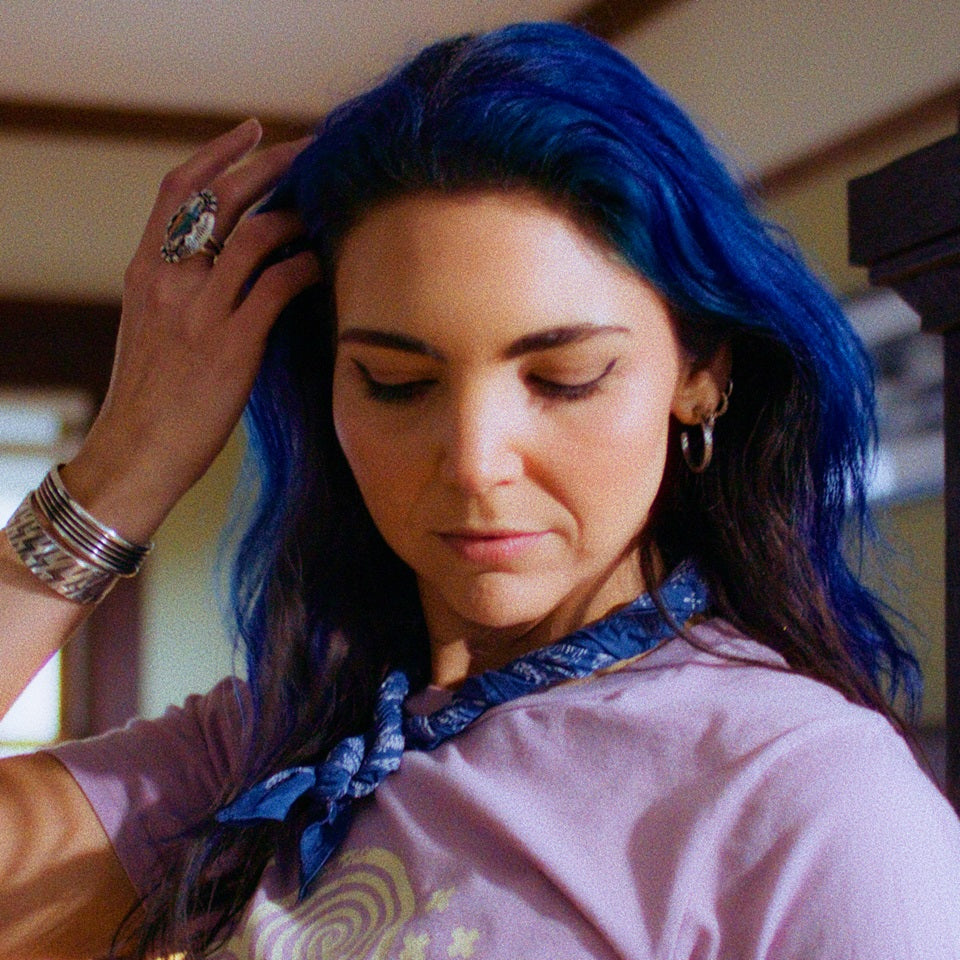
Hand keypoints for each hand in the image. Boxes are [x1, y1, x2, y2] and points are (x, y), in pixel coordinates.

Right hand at [63, 119, 319, 541]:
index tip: (252, 129)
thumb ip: (179, 288)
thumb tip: (225, 261)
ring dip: (296, 214)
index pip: (178, 188)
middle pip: (221, 197)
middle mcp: (169, 280)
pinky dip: (303, 266)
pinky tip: (321, 265)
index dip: (219, 151)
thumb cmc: (151, 397)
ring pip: (253, 234)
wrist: (135, 453)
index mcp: (146, 271)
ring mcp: (199, 311)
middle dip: (271, 163)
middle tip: (310, 149)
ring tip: (324, 210)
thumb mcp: (151, 328)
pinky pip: (275, 286)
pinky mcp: (231, 346)